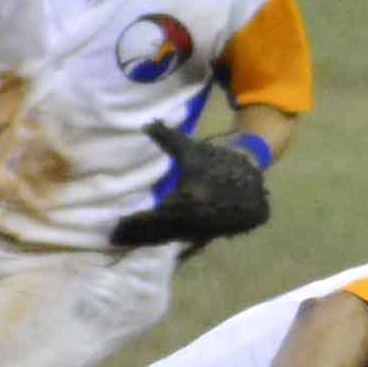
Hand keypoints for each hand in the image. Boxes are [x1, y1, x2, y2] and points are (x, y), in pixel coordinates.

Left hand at [110, 123, 269, 247]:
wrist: (252, 179)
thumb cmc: (220, 162)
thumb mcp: (192, 150)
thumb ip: (167, 138)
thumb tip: (146, 125)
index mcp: (184, 202)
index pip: (150, 219)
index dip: (131, 224)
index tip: (114, 228)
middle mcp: (191, 222)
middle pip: (156, 234)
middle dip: (136, 236)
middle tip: (117, 238)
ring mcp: (201, 231)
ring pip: (169, 240)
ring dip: (150, 241)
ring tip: (131, 241)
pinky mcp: (209, 234)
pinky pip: (182, 241)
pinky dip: (167, 241)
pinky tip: (157, 241)